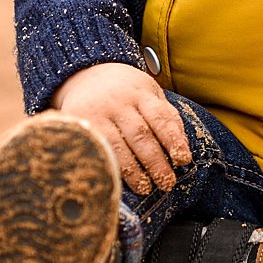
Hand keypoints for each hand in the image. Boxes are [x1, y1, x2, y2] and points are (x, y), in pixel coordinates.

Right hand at [49, 62, 190, 195]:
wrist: (85, 75)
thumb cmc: (126, 91)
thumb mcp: (149, 93)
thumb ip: (166, 115)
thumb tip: (181, 144)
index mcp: (141, 93)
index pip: (161, 118)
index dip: (173, 140)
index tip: (183, 160)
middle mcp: (119, 103)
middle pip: (140, 135)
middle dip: (156, 162)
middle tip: (167, 183)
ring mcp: (97, 114)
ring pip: (117, 146)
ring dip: (133, 171)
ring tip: (146, 188)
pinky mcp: (79, 125)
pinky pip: (96, 150)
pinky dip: (109, 166)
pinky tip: (117, 180)